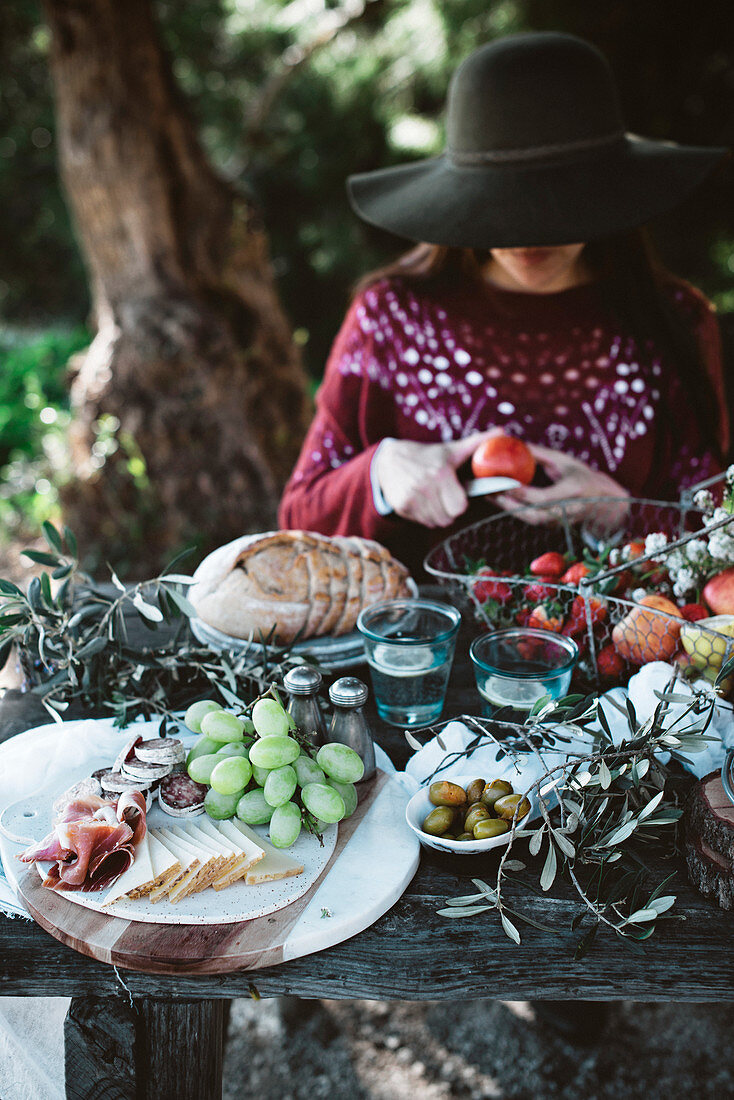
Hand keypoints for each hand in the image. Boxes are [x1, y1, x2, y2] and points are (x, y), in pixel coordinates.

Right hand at [373, 431, 497, 527]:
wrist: (390, 459)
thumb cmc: (428, 456)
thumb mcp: (452, 450)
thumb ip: (478, 443)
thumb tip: (503, 432)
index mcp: (440, 473)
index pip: (459, 507)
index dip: (460, 502)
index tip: (456, 492)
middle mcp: (424, 486)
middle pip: (448, 518)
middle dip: (449, 510)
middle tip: (445, 497)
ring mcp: (411, 497)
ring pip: (435, 522)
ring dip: (437, 514)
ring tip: (433, 498)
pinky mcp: (401, 506)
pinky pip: (422, 522)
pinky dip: (424, 515)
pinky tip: (422, 501)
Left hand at [495, 444, 629, 526]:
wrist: (604, 502)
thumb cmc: (583, 476)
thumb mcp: (565, 461)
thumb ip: (540, 455)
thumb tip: (515, 443)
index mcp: (572, 492)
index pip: (542, 497)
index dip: (522, 492)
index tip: (503, 482)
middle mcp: (565, 511)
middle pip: (531, 513)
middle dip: (508, 503)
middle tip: (488, 491)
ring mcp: (559, 521)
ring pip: (528, 519)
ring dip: (507, 508)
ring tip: (489, 495)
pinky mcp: (552, 526)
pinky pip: (530, 519)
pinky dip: (514, 510)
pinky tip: (499, 500)